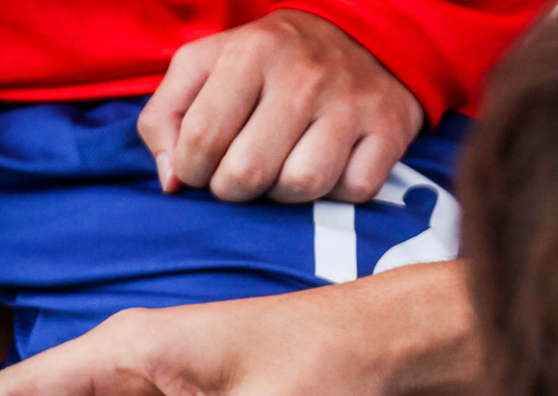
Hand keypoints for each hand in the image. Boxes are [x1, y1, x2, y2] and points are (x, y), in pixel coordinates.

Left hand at [138, 12, 422, 204]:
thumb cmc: (270, 64)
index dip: (192, 169)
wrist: (363, 38)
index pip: (202, 138)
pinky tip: (328, 166)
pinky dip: (336, 191)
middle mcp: (303, 75)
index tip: (202, 166)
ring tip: (281, 170)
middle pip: (248, 173)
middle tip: (239, 175)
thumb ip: (169, 115)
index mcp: (252, 52)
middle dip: (233, 188)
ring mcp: (351, 103)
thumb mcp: (209, 65)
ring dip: (283, 194)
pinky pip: (353, 191)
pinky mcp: (388, 131)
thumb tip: (171, 182)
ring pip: (301, 187)